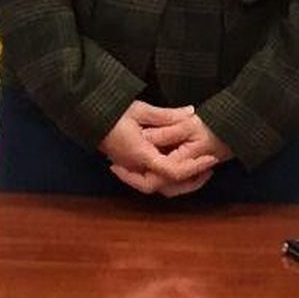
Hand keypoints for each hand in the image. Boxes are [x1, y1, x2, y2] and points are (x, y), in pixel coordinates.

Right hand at [98, 103, 217, 195]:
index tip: (210, 159)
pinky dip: (166, 176)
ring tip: (196, 168)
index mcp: (142, 155)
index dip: (194, 167)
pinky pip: (150, 179)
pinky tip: (175, 164)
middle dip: (190, 182)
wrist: (88, 117)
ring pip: (158, 186)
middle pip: (166, 187)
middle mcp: (137, 167)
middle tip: (207, 169)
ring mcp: (131, 169)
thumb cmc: (113, 112)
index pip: (172, 171)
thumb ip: (167, 115)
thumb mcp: (141, 110)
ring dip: (179, 181)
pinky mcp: (128, 166)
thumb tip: (191, 113)